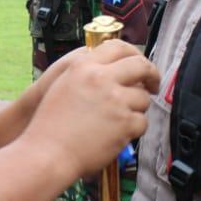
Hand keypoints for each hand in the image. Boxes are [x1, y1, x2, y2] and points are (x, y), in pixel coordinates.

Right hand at [24, 40, 157, 180]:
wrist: (48, 153)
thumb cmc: (51, 125)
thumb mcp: (63, 85)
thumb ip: (86, 73)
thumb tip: (113, 70)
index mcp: (83, 66)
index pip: (118, 47)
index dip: (134, 54)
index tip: (139, 65)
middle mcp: (100, 78)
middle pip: (140, 65)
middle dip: (151, 75)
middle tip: (152, 85)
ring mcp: (115, 100)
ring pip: (143, 98)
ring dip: (136, 109)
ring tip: (119, 120)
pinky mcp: (124, 123)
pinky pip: (142, 122)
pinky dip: (133, 130)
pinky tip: (118, 135)